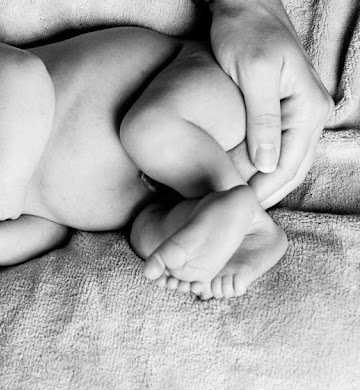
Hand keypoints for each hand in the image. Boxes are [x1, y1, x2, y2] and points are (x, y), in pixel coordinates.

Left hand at [209, 0, 333, 203]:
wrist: (244, 5)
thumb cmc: (246, 31)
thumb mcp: (253, 73)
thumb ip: (262, 119)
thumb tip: (265, 164)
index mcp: (309, 107)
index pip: (288, 165)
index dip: (262, 191)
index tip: (235, 210)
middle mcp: (310, 114)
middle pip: (290, 169)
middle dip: (263, 194)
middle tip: (233, 216)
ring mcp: (298, 113)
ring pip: (283, 162)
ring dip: (262, 184)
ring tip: (234, 204)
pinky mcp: (281, 110)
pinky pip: (275, 148)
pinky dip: (259, 167)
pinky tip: (239, 178)